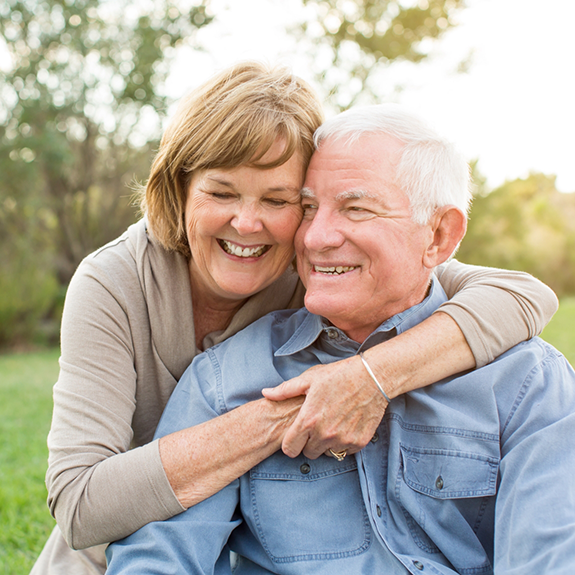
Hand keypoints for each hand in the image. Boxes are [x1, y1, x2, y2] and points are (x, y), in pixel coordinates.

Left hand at [262, 355, 387, 458]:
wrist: (372, 377)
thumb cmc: (339, 375)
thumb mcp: (309, 379)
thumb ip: (285, 390)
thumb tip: (266, 393)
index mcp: (308, 420)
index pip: (289, 449)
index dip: (291, 442)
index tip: (297, 435)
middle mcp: (324, 434)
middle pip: (308, 453)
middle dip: (309, 442)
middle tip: (316, 425)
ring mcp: (342, 440)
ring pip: (327, 453)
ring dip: (327, 443)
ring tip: (331, 423)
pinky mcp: (359, 442)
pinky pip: (345, 451)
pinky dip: (344, 442)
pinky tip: (345, 425)